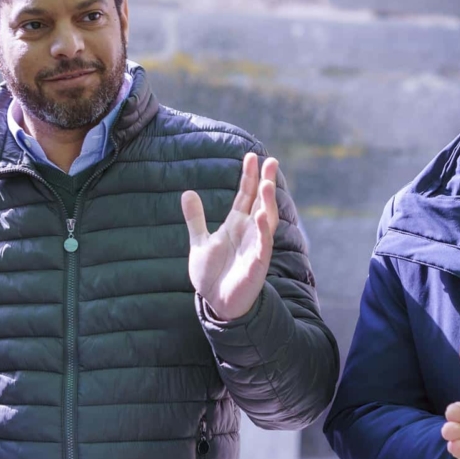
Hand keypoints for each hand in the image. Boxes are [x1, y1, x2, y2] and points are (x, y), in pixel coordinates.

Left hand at [182, 152, 278, 320]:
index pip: (246, 195)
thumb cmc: (212, 274)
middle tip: (271, 161)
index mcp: (236, 224)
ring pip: (267, 220)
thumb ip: (195, 218)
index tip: (251, 156)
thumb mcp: (200, 242)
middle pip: (261, 202)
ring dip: (268, 202)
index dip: (249, 176)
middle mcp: (250, 232)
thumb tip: (187, 192)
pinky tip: (263, 216)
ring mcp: (255, 247)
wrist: (216, 302)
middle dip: (266, 182)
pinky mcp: (257, 264)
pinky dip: (264, 231)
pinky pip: (263, 245)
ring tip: (268, 183)